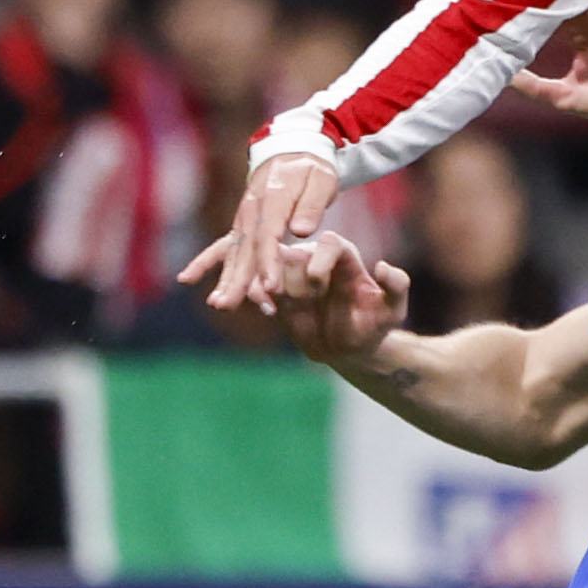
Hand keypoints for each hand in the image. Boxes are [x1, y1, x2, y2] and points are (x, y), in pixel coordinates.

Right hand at [181, 225, 406, 357]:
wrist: (353, 342)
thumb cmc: (376, 321)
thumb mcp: (392, 308)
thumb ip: (396, 287)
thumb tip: (384, 267)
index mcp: (339, 252)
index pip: (326, 245)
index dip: (321, 263)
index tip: (318, 285)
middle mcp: (308, 254)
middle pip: (285, 248)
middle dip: (267, 268)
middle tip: (261, 288)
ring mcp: (286, 266)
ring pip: (255, 258)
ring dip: (234, 276)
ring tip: (218, 299)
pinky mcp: (269, 280)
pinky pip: (239, 273)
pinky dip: (217, 275)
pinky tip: (191, 281)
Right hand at [195, 149, 341, 308]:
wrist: (290, 151)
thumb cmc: (311, 170)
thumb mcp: (321, 180)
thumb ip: (311, 206)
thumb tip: (300, 231)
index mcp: (273, 199)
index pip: (268, 235)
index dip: (268, 262)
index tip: (272, 288)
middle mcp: (251, 209)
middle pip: (245, 249)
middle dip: (239, 279)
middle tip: (230, 305)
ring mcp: (242, 217)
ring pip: (233, 252)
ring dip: (225, 279)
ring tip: (218, 304)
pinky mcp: (239, 225)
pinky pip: (221, 246)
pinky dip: (204, 263)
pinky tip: (185, 279)